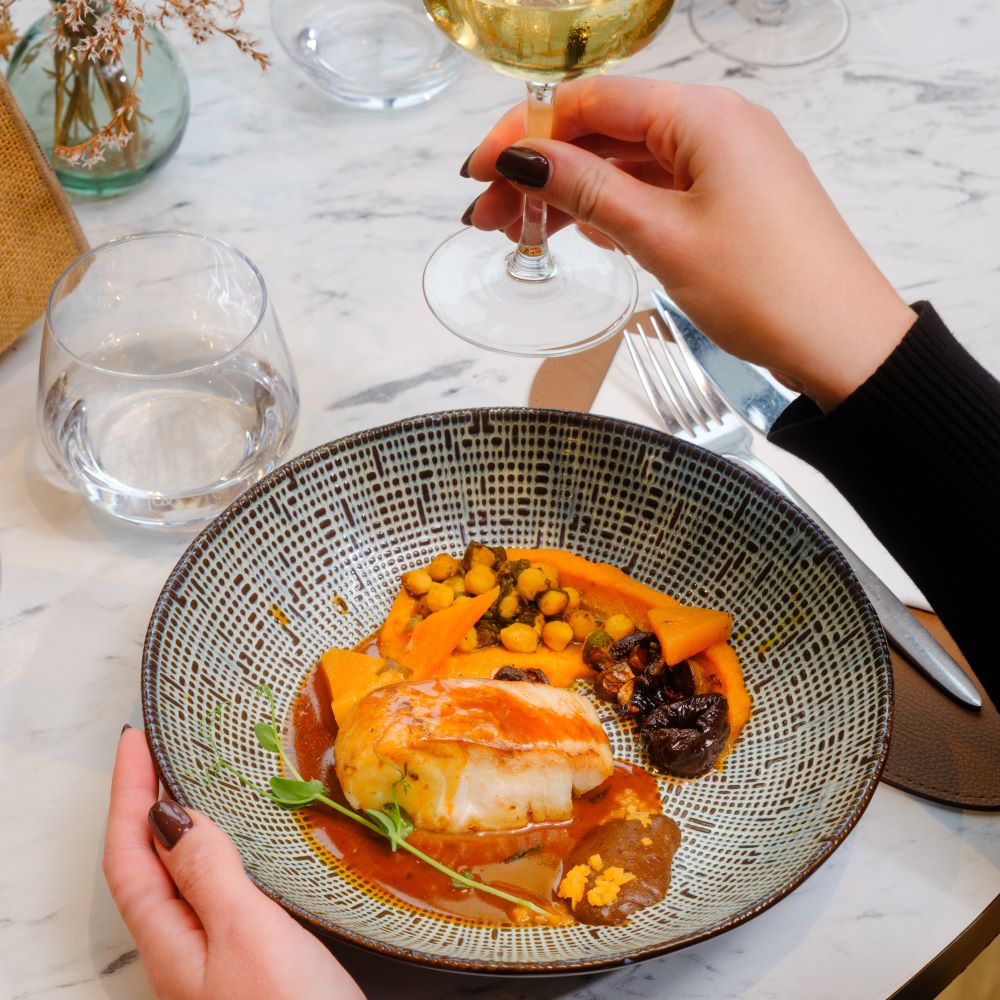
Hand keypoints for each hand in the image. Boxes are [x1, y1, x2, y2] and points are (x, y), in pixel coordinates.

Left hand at [104, 726, 365, 999]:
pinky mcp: (248, 961)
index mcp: (172, 942)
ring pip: (178, 880)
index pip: (129, 854)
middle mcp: (184, 951)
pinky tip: (238, 851)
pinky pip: (211, 894)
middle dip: (141, 805)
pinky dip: (213, 855)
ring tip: (189, 786)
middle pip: (142, 867)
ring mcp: (214, 959)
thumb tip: (172, 816)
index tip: (134, 739)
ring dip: (175, 828)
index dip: (127, 793)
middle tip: (155, 752)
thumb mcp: (246, 935)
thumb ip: (208, 875)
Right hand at [462, 77, 915, 410]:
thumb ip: (588, 190)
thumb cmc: (764, 286)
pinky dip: (613, 210)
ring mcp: (723, 164)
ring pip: (626, 166)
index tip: (479, 171)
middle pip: (604, 134)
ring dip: (571, 195)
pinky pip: (656, 191)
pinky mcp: (729, 201)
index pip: (590, 102)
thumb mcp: (661, 235)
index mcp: (701, 115)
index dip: (525, 133)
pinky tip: (581, 234)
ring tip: (520, 233)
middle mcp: (713, 126)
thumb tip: (523, 157)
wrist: (843, 343)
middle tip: (486, 217)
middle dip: (540, 171)